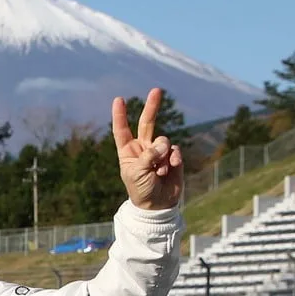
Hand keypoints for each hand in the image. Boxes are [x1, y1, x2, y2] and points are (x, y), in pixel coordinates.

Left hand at [112, 88, 182, 210]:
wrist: (158, 205)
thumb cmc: (141, 190)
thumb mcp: (137, 173)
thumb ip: (148, 156)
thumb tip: (165, 144)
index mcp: (128, 151)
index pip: (122, 130)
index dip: (120, 115)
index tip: (119, 99)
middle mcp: (144, 148)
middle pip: (147, 123)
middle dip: (152, 106)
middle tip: (156, 90)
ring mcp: (159, 151)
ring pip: (163, 140)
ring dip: (162, 154)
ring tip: (158, 171)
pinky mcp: (173, 157)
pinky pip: (175, 150)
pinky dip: (173, 160)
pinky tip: (169, 171)